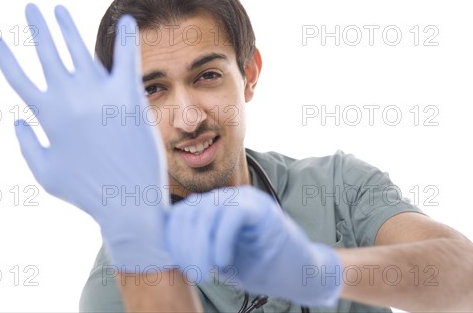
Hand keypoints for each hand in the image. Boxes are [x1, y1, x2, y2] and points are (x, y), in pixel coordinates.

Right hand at [0, 4, 170, 270]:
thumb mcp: (45, 173)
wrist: (126, 201)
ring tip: (59, 9)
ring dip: (67, 26)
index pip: (17, 76)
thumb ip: (26, 144)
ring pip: (78, 49)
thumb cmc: (86, 191)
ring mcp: (98, 94)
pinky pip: (126, 58)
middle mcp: (69, 98)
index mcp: (46, 115)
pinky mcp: (127, 96)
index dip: (3, 54)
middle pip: (47, 53)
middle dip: (37, 27)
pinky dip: (126, 37)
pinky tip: (127, 19)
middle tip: (31, 7)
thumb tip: (15, 120)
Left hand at [166, 185, 341, 306]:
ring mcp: (246, 200)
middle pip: (192, 211)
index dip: (174, 238)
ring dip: (201, 245)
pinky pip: (232, 215)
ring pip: (208, 212)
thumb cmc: (261, 267)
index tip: (178, 266)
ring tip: (205, 271)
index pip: (182, 213)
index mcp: (215, 208)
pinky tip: (222, 261)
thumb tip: (169, 246)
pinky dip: (222, 239)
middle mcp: (229, 198)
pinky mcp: (262, 209)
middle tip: (193, 273)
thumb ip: (199, 246)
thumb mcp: (221, 259)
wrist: (303, 274)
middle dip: (185, 245)